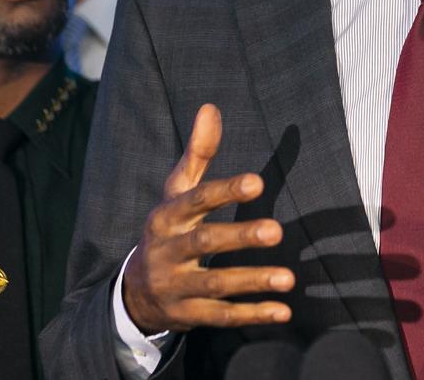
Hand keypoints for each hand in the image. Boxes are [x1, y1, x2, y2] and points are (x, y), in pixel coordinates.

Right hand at [122, 103, 294, 333]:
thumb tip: (211, 107)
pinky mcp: (187, 315)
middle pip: (205, 242)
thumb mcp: (177, 191)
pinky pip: (220, 316)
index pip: (195, 200)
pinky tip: (282, 311)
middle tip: (277, 231)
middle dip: (240, 237)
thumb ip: (198, 153)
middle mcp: (167, 250)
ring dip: (252, 281)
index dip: (225, 191)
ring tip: (288, 278)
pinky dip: (251, 315)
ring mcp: (175, 286)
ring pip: (215, 284)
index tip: (257, 182)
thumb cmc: (169, 228)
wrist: (135, 290)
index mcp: (166, 216)